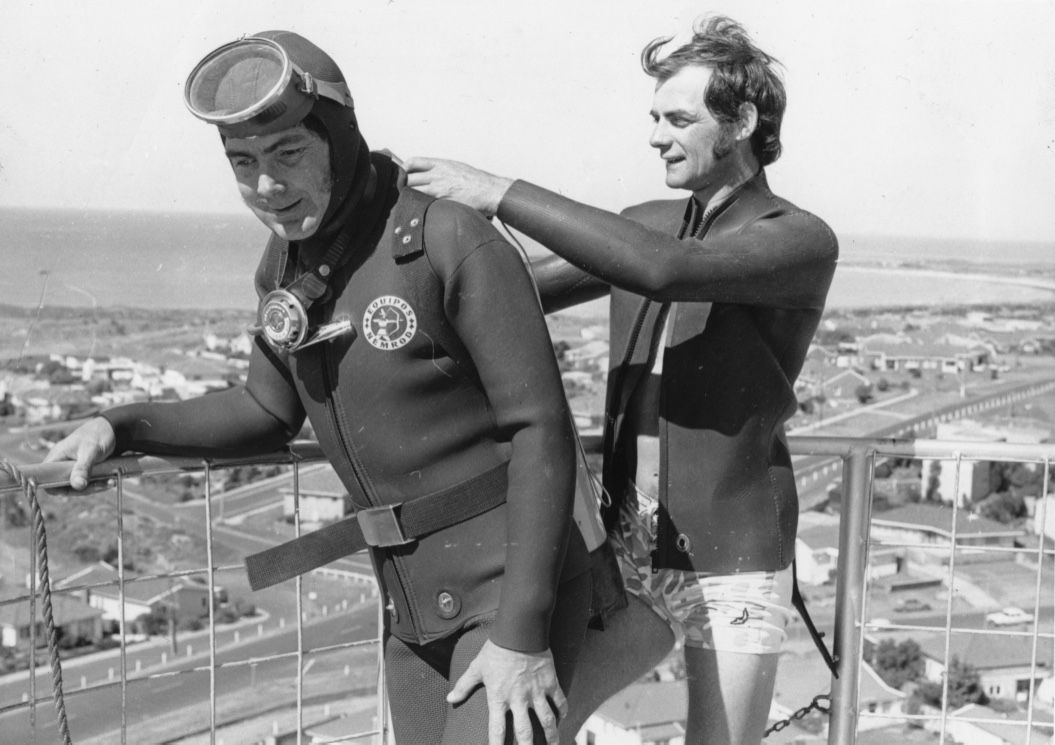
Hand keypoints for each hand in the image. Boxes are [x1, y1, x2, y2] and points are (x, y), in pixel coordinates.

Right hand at [42, 417, 116, 490]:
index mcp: (57, 456)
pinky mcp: (82, 470)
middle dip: (82, 489)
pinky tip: (109, 480)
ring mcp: (72, 468)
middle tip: (100, 485)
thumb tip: (77, 486)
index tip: (71, 490)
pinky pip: (86, 482)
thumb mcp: (91, 452)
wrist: (111, 429)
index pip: (45, 478)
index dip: (52, 486)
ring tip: (110, 482)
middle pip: (63, 485)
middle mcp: (61, 463)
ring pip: (77, 485)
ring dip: (93, 487)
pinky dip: (97, 483)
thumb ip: (83, 468)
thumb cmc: (97, 435)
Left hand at [404, 157, 513, 217]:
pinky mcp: (443, 202)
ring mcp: (439, 189)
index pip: (414, 162)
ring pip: (414, 191)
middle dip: (402, 184)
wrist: (490, 191)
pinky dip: (418, 206)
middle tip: (400, 191)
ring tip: (406, 202)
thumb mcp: (457, 168)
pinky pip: (424, 203)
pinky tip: (417, 210)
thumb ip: (442, 170)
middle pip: (409, 177)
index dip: (404, 168)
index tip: (401, 174)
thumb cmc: (477, 182)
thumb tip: (429, 174)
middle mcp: (438, 175)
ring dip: (408, 197)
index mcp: (441, 164)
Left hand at [448, 639, 566, 744]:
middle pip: (525, 732)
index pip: (497, 730)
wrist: (520, 632)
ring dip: (551, 736)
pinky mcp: (550, 682)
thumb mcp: (477, 668)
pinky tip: (562, 719)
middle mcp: (519, 700)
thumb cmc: (496, 650)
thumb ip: (464, 685)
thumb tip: (450, 699)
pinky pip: (559, 701)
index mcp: (499, 698)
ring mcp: (536, 692)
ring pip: (547, 721)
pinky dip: (562, 712)